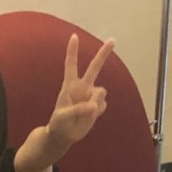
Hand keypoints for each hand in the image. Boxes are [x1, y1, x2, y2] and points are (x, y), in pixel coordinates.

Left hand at [46, 34, 112, 150]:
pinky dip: (97, 112)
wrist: (64, 135)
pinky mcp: (97, 106)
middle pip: (94, 67)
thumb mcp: (62, 117)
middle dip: (103, 53)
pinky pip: (103, 105)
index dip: (72, 51)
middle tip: (113, 40)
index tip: (74, 36)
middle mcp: (82, 87)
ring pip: (101, 92)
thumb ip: (78, 110)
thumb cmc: (58, 123)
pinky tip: (88, 117)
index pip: (71, 65)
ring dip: (95, 101)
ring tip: (84, 113)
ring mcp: (91, 96)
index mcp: (69, 86)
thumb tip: (94, 105)